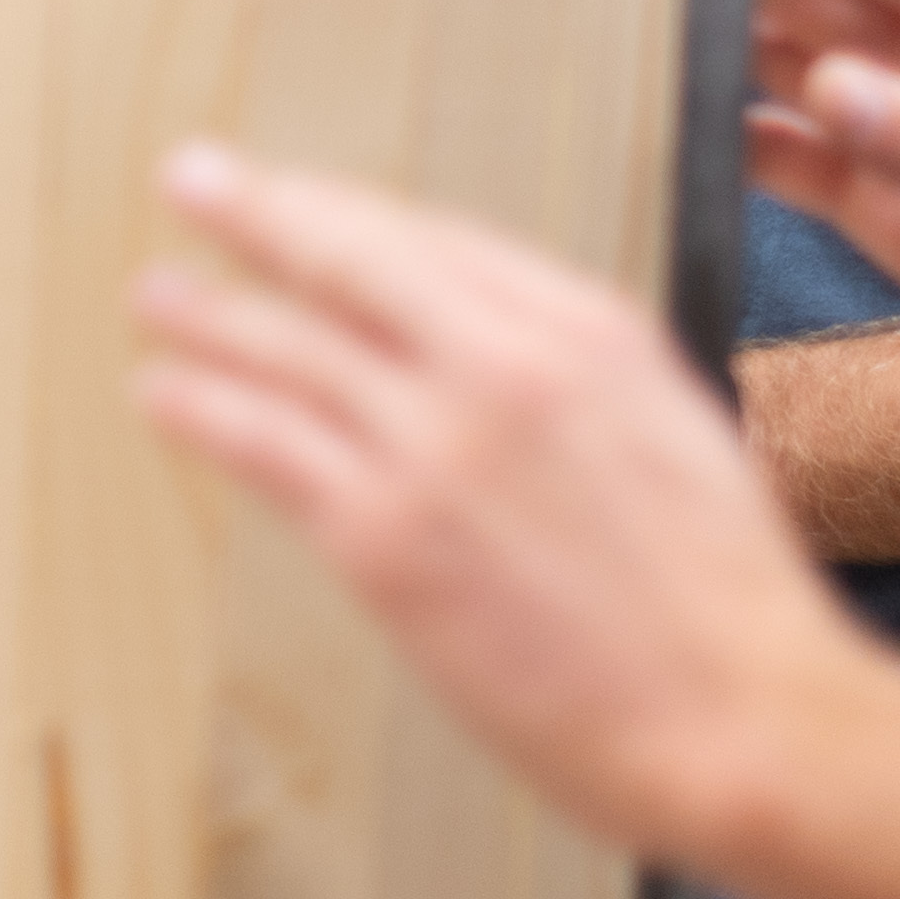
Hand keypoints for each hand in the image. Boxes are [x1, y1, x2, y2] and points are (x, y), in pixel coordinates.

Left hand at [131, 140, 852, 865]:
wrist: (741, 719)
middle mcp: (503, 364)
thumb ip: (577, 383)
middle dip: (256, 211)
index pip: (439, 240)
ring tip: (158, 296)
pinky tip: (167, 395)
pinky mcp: (384, 536)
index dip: (349, 214)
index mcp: (590, 331)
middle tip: (192, 179)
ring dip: (208, 314)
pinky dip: (205, 410)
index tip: (304, 200)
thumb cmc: (725, 607)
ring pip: (288, 348)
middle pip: (346, 257)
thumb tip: (493, 361)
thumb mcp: (675, 436)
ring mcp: (435, 445)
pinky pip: (266, 446)